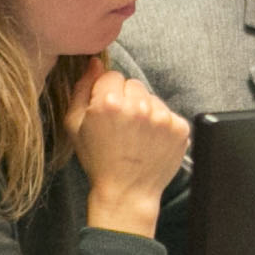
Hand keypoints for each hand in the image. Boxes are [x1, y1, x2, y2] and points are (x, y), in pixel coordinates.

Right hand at [68, 68, 188, 234]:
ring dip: (145, 110)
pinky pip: (168, 113)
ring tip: (136, 135)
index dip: (107, 93)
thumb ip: (82, 88)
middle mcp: (139, 106)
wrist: (127, 192)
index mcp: (109, 102)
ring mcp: (163, 117)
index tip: (106, 112)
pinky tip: (150, 141)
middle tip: (121, 125)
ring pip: (152, 97)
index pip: (112, 76)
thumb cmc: (97, 160)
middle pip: (134, 84)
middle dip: (127, 99)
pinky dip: (161, 124)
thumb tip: (95, 62)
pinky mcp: (180, 128)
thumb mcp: (75, 124)